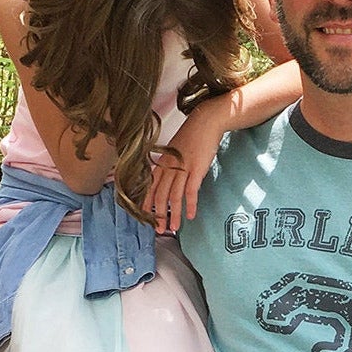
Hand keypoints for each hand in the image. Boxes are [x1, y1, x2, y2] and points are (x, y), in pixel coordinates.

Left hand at [147, 103, 225, 230]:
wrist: (206, 122)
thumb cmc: (192, 136)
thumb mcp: (176, 150)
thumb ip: (171, 165)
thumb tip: (170, 180)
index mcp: (162, 162)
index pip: (150, 186)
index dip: (147, 203)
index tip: (145, 217)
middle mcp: (169, 166)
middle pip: (160, 195)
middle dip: (158, 215)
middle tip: (159, 229)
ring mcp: (182, 168)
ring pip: (174, 196)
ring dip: (174, 215)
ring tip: (174, 228)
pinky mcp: (196, 169)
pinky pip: (190, 191)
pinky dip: (190, 205)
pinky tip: (191, 216)